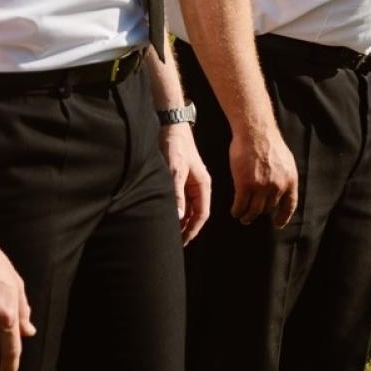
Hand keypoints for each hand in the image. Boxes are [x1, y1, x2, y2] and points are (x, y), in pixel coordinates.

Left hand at [159, 124, 211, 244]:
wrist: (170, 126)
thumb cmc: (175, 146)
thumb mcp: (175, 170)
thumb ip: (177, 195)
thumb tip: (180, 217)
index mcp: (203, 184)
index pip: (202, 214)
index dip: (193, 230)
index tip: (182, 242)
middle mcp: (198, 186)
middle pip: (196, 213)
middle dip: (186, 229)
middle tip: (174, 244)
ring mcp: (189, 183)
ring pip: (188, 208)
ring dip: (180, 221)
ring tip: (169, 234)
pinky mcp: (180, 180)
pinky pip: (180, 201)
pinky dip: (176, 211)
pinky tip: (166, 218)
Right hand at [228, 125, 299, 226]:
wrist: (255, 132)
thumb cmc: (268, 142)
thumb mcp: (285, 161)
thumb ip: (283, 176)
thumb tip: (280, 189)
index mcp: (290, 179)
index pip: (290, 204)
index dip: (284, 216)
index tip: (278, 224)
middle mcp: (278, 186)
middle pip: (268, 208)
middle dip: (260, 213)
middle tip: (252, 216)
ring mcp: (261, 186)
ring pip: (254, 210)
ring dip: (248, 216)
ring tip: (243, 218)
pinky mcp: (245, 185)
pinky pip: (241, 204)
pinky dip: (237, 210)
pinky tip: (235, 211)